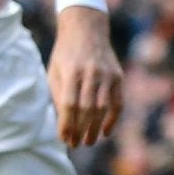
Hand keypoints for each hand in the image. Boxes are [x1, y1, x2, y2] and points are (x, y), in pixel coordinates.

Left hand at [49, 6, 123, 148]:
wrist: (86, 29)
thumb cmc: (65, 54)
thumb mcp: (55, 71)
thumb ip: (60, 95)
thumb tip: (65, 123)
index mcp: (72, 71)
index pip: (70, 104)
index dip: (67, 124)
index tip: (64, 138)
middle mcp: (91, 73)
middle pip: (87, 109)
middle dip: (81, 130)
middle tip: (76, 145)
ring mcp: (107, 74)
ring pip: (103, 108)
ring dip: (95, 128)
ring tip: (89, 142)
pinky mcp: (118, 76)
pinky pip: (117, 102)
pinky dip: (113, 118)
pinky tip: (105, 131)